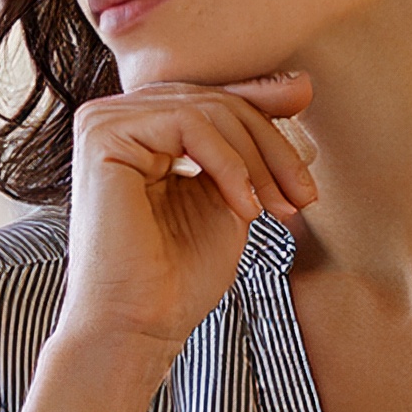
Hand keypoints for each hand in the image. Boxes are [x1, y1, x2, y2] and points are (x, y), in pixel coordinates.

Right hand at [56, 73, 317, 370]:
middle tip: (303, 196)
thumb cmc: (180, 275)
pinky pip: (187, 123)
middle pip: (215, 101)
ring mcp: (103, 122)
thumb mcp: (233, 193)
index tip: (309, 108)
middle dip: (271, 145)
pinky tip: (246, 208)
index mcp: (141, 129)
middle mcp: (116, 117)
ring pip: (207, 109)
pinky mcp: (103, 136)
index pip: (213, 100)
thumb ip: (253, 143)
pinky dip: (229, 164)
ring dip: (258, 160)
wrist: (141, 326)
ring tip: (280, 208)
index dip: (265, 106)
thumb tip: (299, 86)